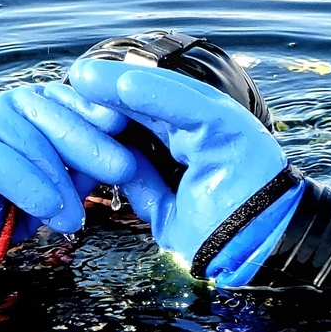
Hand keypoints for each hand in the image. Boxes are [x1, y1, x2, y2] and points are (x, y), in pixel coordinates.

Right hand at [0, 82, 136, 265]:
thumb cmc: (8, 194)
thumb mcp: (56, 181)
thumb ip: (82, 168)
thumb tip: (124, 165)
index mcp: (47, 105)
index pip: (86, 106)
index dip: (112, 122)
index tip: (137, 135)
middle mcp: (20, 104)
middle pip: (66, 122)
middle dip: (97, 148)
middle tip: (124, 171)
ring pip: (37, 147)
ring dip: (60, 186)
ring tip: (74, 219)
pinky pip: (4, 166)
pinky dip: (29, 190)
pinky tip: (47, 211)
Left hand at [66, 59, 303, 285]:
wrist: (258, 255)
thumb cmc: (220, 239)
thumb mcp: (167, 211)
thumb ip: (144, 184)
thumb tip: (119, 163)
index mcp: (192, 148)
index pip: (145, 120)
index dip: (111, 111)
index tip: (75, 104)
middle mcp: (204, 131)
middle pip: (151, 103)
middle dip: (109, 91)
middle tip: (72, 79)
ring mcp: (220, 126)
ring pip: (167, 97)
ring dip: (124, 85)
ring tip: (86, 77)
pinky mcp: (232, 127)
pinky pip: (189, 105)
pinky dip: (156, 93)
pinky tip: (123, 84)